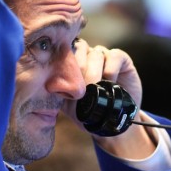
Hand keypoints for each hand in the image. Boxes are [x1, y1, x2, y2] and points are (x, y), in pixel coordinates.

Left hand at [62, 39, 154, 158]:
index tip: (65, 84)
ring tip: (95, 88)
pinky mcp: (120, 58)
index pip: (64, 52)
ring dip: (94, 72)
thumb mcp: (70, 106)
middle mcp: (86, 56)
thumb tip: (49, 86)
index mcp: (71, 63)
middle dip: (79, 71)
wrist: (115, 121)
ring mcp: (103, 55)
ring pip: (95, 54)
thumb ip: (59, 94)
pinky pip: (114, 56)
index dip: (64, 65)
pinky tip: (111, 83)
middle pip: (79, 50)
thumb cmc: (90, 113)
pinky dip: (111, 70)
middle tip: (81, 89)